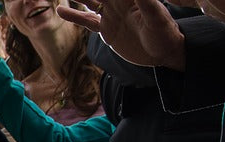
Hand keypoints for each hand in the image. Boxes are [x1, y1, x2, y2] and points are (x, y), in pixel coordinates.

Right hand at [57, 0, 184, 68]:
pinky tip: (60, 10)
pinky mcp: (106, 30)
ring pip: (89, 1)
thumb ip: (145, 1)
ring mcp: (111, 15)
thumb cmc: (164, 33)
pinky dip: (74, 16)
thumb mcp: (156, 17)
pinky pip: (86, 20)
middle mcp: (118, 2)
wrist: (162, 52)